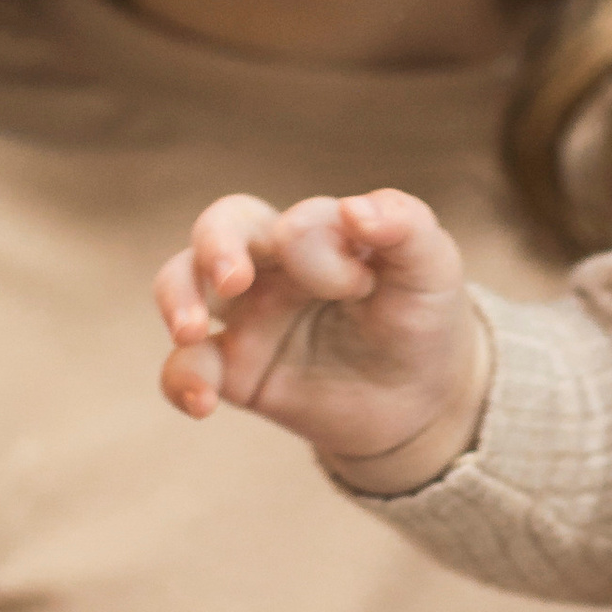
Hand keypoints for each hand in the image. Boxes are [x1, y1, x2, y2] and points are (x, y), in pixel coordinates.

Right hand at [155, 188, 489, 491]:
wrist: (421, 400)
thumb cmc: (424, 317)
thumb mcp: (432, 272)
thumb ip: (407, 229)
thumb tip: (356, 208)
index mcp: (317, 232)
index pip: (295, 222)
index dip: (317, 248)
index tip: (361, 286)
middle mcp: (272, 265)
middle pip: (219, 229)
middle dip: (216, 246)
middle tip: (234, 280)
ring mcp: (247, 316)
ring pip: (181, 282)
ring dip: (178, 299)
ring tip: (192, 331)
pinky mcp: (234, 371)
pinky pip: (186, 367)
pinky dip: (182, 378)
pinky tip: (203, 403)